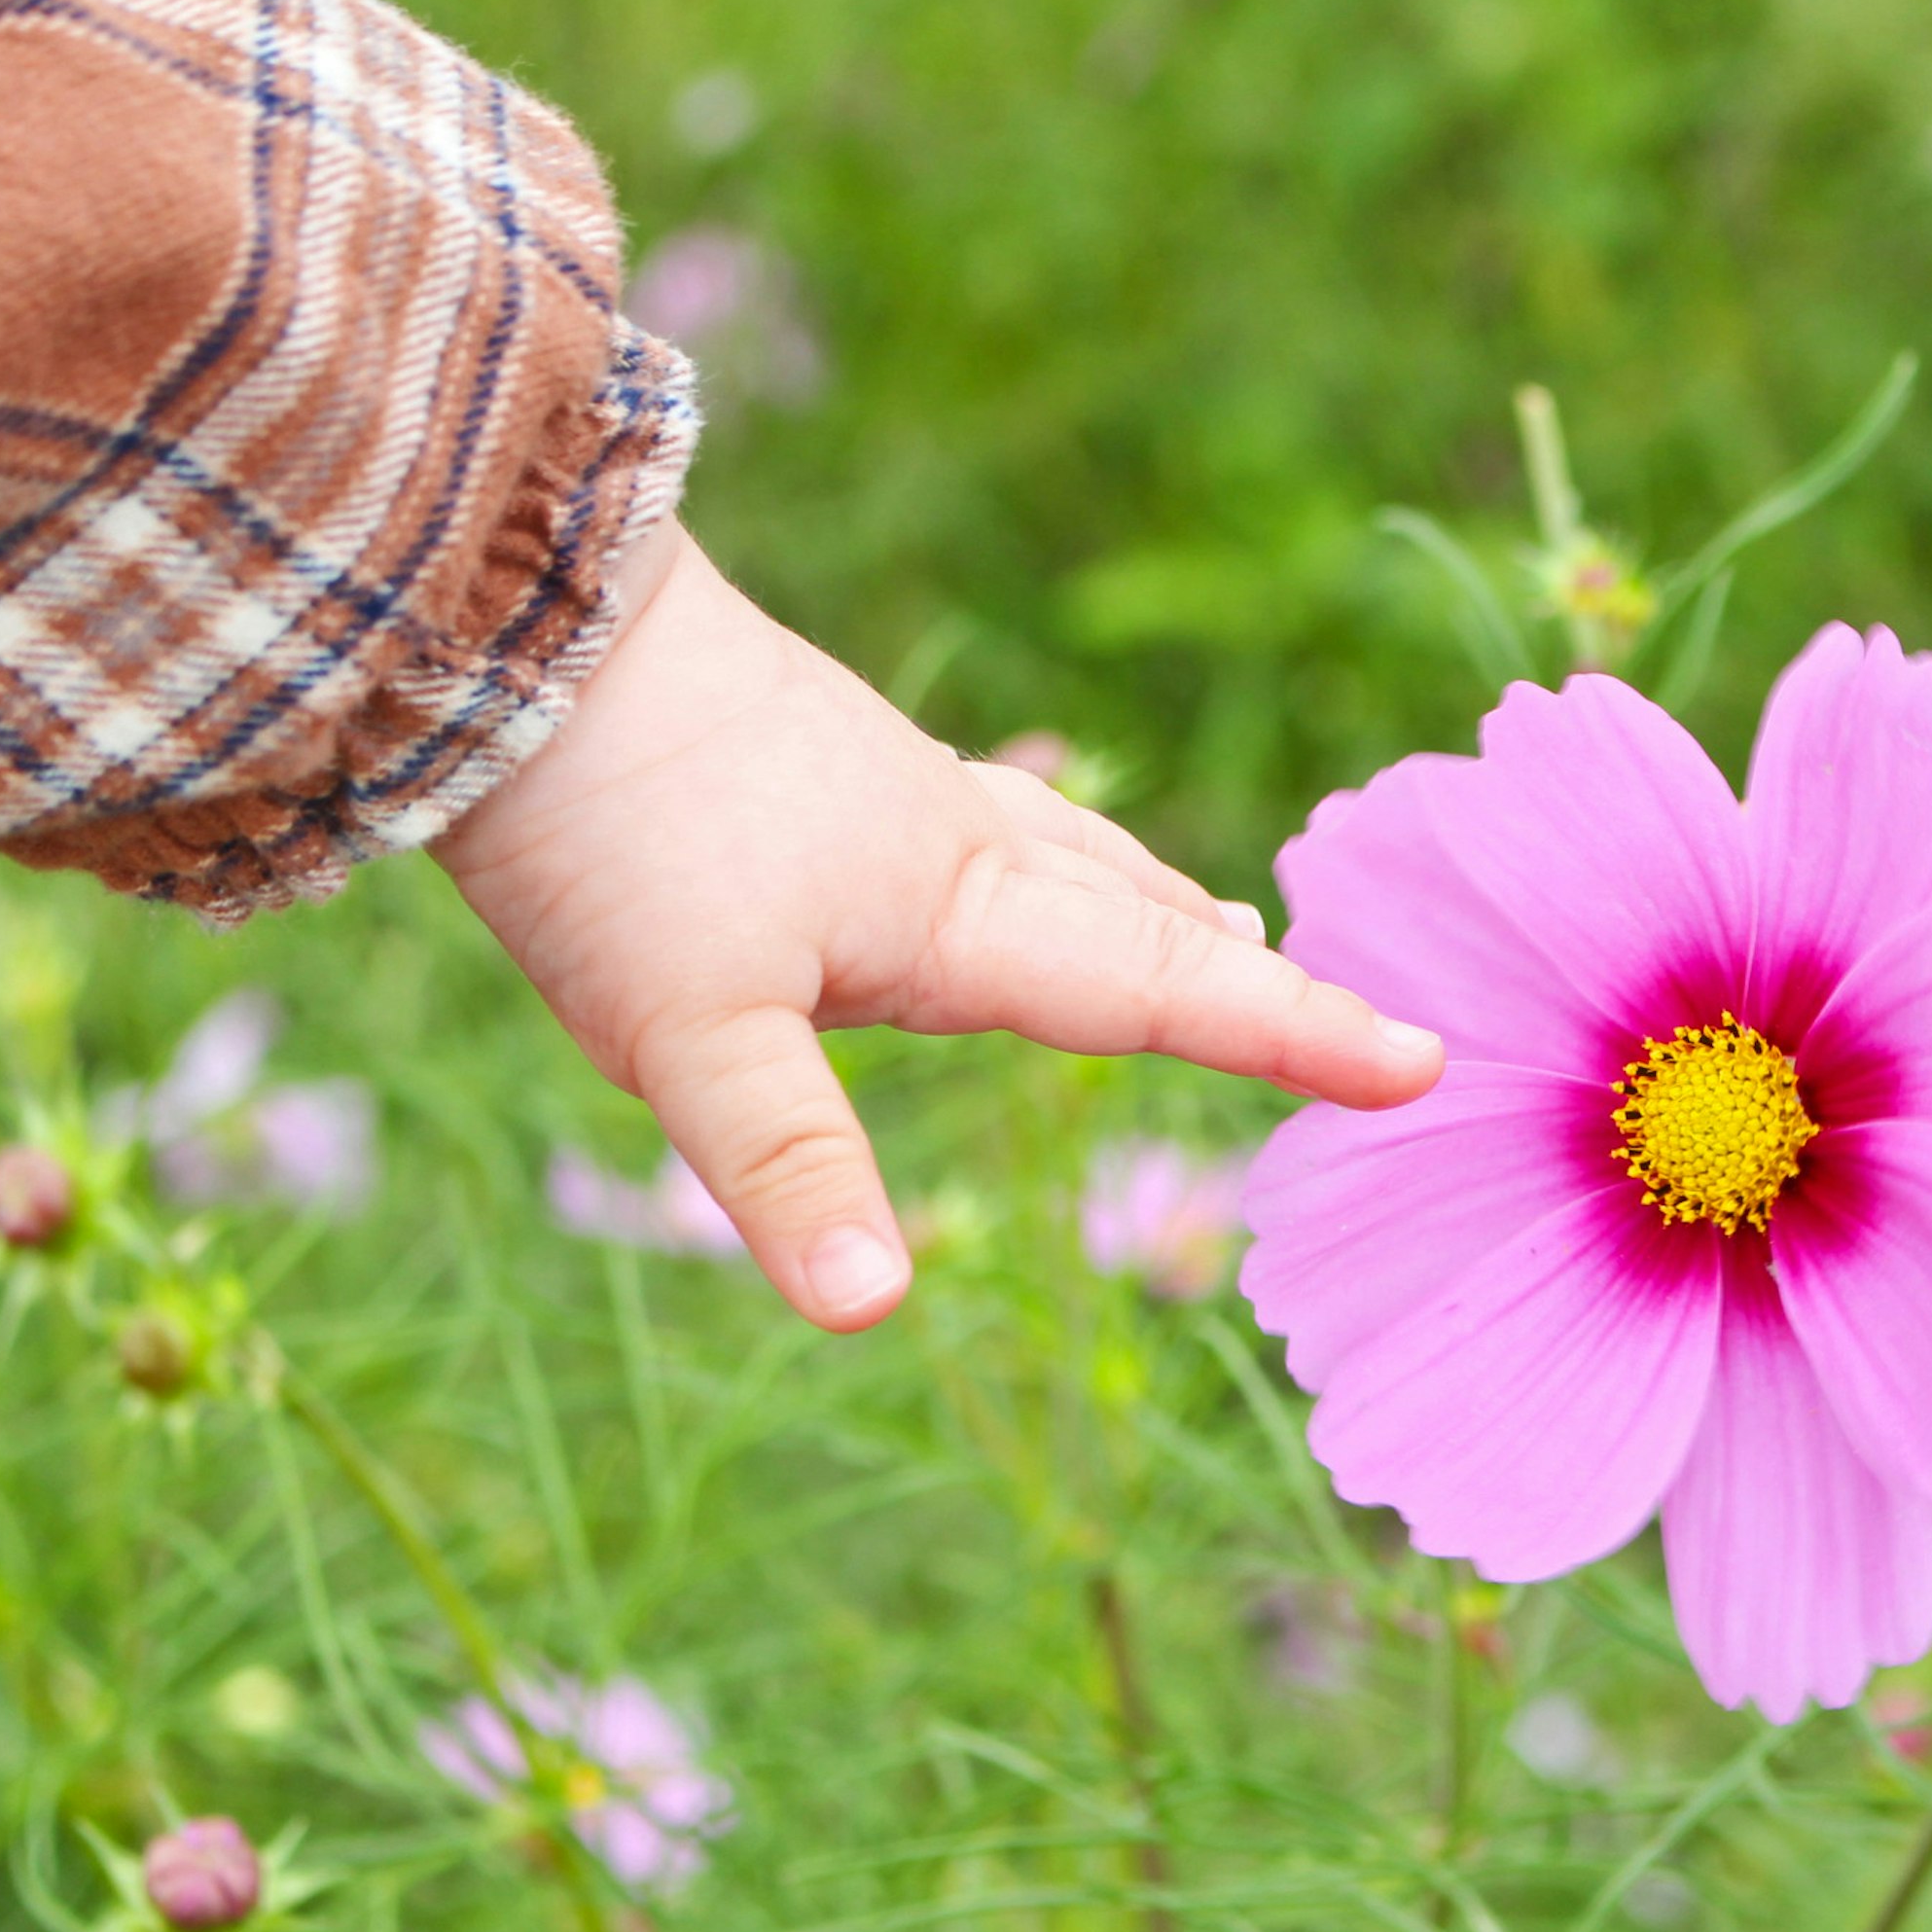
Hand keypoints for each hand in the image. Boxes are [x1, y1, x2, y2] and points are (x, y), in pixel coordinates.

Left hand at [436, 527, 1442, 1328]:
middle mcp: (952, 840)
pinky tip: (991, 850)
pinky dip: (1049, 853)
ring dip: (1149, 903)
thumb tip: (870, 1310)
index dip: (1295, 1036)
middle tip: (1351, 1014)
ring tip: (1212, 926)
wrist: (508, 621)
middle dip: (1247, 972)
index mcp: (960, 910)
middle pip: (1138, 913)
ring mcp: (884, 787)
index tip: (1422, 1066)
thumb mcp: (684, 1034)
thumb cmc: (608, 828)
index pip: (1166, 992)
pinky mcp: (816, 753)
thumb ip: (789, 1168)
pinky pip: (987, 819)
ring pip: (1064, 855)